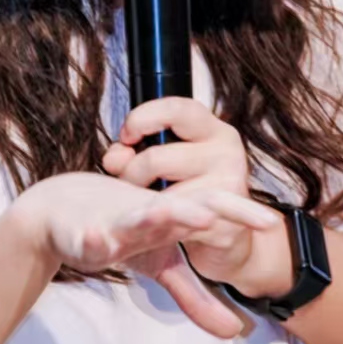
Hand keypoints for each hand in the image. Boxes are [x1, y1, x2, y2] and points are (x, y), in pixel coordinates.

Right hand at [14, 169, 280, 338]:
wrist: (58, 211)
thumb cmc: (120, 232)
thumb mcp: (160, 265)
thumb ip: (196, 296)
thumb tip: (236, 332)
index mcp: (172, 219)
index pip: (212, 213)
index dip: (239, 215)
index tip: (273, 223)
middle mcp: (147, 213)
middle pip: (179, 207)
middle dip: (199, 209)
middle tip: (219, 214)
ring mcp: (114, 221)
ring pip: (134, 217)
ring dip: (150, 215)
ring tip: (167, 214)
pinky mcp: (80, 231)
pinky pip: (86, 236)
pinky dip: (89, 238)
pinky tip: (94, 240)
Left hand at [101, 98, 267, 288]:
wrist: (228, 235)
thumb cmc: (192, 189)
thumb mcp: (167, 161)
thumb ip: (134, 153)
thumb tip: (113, 158)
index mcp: (214, 130)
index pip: (175, 109)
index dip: (141, 119)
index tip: (126, 137)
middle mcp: (227, 152)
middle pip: (156, 158)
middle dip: (130, 174)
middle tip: (130, 183)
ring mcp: (228, 187)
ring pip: (162, 193)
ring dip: (143, 203)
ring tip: (147, 204)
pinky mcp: (223, 221)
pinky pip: (173, 221)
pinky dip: (160, 224)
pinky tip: (164, 223)